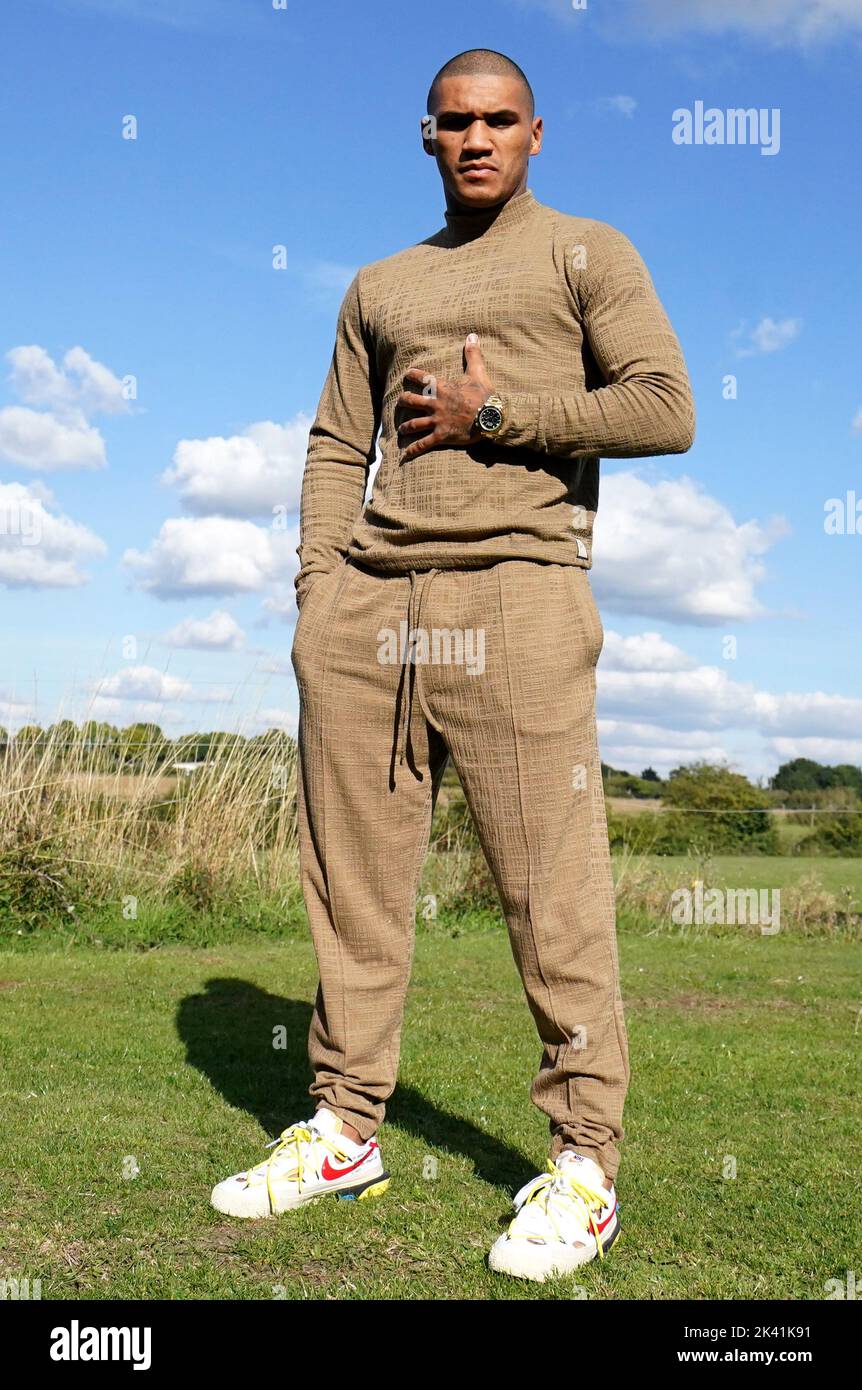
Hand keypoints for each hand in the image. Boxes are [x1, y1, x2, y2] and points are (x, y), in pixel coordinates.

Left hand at [397, 333, 494, 460]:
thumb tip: (472, 335)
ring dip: (406, 426)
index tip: (407, 374)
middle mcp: (435, 404)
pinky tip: (404, 455)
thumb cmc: (485, 395)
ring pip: (414, 424)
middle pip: (411, 401)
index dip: (412, 375)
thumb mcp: (478, 372)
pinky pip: (423, 444)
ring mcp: (437, 421)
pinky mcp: (441, 436)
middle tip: (400, 401)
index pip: (422, 378)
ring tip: (401, 428)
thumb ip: (473, 354)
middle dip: (404, 400)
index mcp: (442, 388)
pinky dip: (413, 450)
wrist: (491, 417)